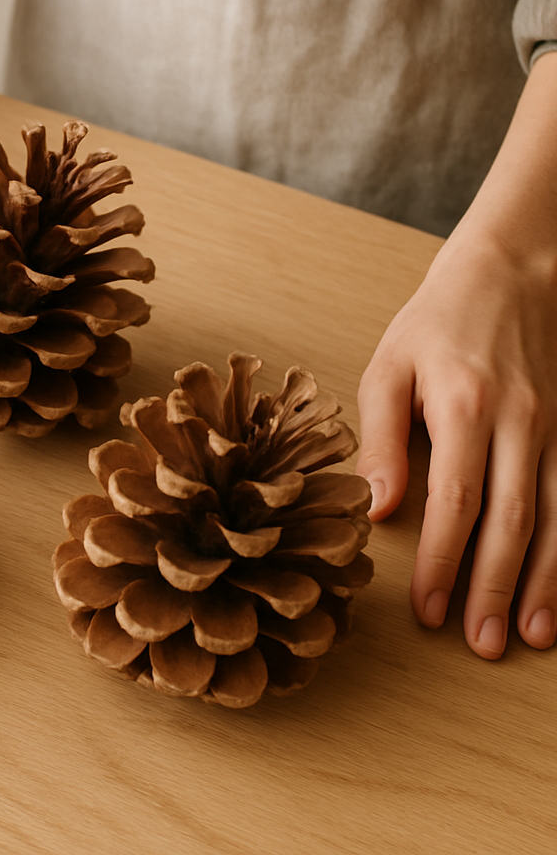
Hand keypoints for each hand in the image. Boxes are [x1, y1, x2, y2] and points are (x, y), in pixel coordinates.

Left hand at [357, 222, 556, 657]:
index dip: (444, 562)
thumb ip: (383, 438)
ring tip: (530, 636)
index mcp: (466, 407)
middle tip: (480, 644)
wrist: (512, 272)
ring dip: (546, 582)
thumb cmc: (438, 323)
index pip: (456, 503)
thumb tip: (377, 507)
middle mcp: (523, 424)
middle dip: (496, 588)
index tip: (430, 609)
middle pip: (513, 521)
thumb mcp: (390, 367)